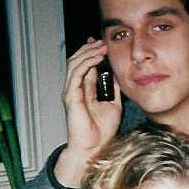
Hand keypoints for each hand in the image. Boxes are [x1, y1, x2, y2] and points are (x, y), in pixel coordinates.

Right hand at [54, 38, 122, 187]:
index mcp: (85, 91)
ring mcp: (71, 92)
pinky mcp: (71, 96)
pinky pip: (77, 74)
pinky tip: (97, 58)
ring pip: (75, 64)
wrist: (95, 147)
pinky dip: (87, 63)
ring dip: (88, 53)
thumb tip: (117, 77)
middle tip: (102, 41)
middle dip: (89, 49)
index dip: (92, 54)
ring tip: (101, 46)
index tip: (103, 44)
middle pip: (78, 62)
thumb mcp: (114, 105)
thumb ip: (113, 91)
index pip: (85, 66)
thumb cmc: (102, 131)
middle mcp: (75, 89)